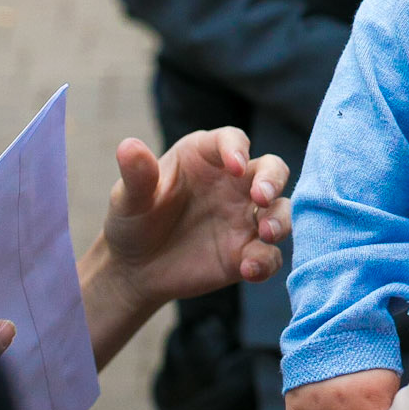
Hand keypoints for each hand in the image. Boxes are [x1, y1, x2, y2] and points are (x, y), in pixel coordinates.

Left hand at [102, 127, 290, 297]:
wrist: (134, 269)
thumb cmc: (133, 222)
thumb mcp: (128, 199)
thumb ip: (136, 175)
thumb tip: (128, 147)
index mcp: (206, 158)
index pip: (232, 140)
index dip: (238, 149)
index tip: (235, 165)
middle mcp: (233, 184)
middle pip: (271, 169)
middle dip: (273, 180)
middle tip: (262, 197)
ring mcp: (244, 218)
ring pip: (280, 210)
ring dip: (280, 220)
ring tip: (266, 233)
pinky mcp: (246, 252)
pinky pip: (269, 254)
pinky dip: (266, 261)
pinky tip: (249, 268)